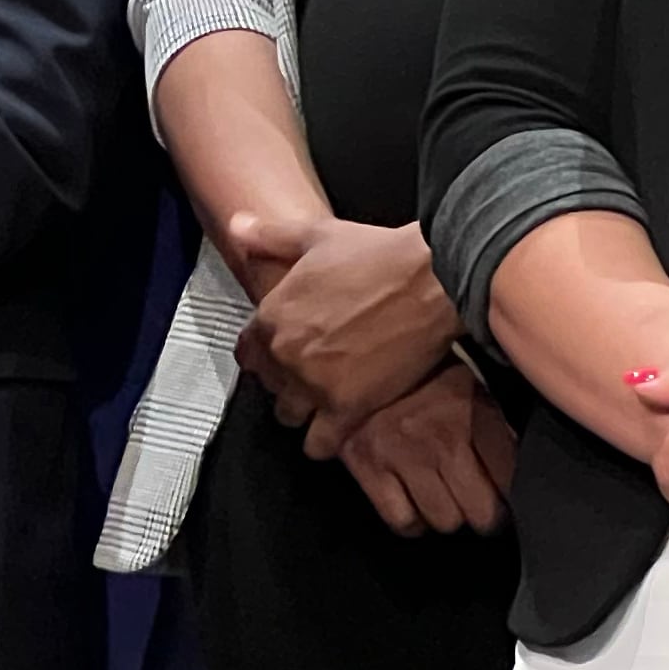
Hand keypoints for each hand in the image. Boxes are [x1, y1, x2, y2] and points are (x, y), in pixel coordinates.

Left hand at [229, 213, 454, 431]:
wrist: (432, 281)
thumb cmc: (376, 255)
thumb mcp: (314, 235)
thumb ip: (269, 236)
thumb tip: (237, 225)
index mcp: (272, 315)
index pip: (247, 352)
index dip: (262, 354)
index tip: (278, 355)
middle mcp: (286, 355)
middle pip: (268, 386)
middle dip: (284, 382)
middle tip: (307, 376)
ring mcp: (315, 385)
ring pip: (289, 416)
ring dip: (302, 411)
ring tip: (322, 402)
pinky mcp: (350, 409)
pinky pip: (320, 444)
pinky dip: (324, 442)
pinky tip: (335, 430)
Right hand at [326, 366, 515, 535]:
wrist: (348, 343)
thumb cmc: (415, 367)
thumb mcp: (464, 381)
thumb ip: (491, 422)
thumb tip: (514, 465)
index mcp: (472, 413)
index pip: (512, 480)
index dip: (512, 494)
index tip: (504, 494)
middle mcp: (441, 439)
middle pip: (482, 514)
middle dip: (483, 514)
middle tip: (475, 504)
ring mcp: (402, 455)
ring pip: (443, 521)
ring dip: (445, 515)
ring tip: (440, 500)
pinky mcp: (365, 464)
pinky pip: (400, 520)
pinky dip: (409, 520)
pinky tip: (410, 504)